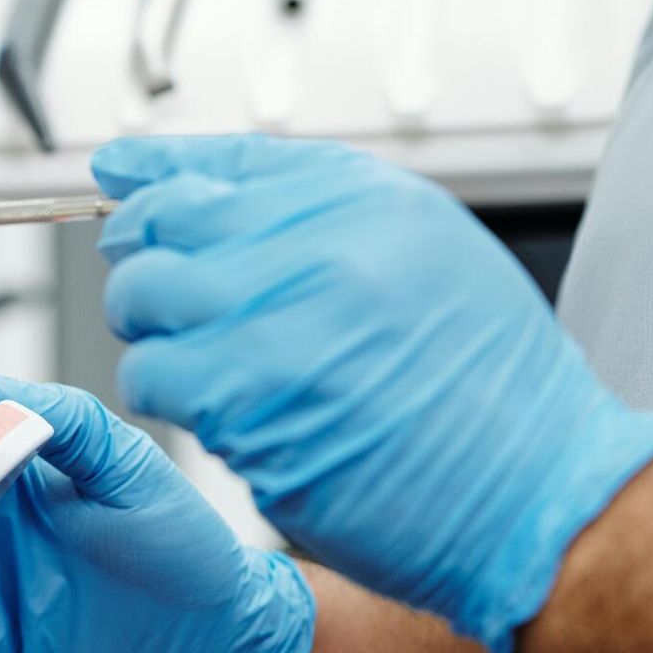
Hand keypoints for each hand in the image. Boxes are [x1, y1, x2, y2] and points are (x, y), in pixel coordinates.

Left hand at [94, 135, 652, 652]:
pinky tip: (223, 411)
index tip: (116, 179)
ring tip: (214, 364)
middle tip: (172, 300)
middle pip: (158, 226)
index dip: (152, 176)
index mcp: (360, 199)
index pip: (214, 163)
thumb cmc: (488, 385)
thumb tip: (198, 182)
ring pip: (140, 303)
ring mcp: (272, 324)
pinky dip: (169, 395)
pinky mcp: (243, 402)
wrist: (537, 488)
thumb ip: (312, 213)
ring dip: (157, 334)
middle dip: (148, 260)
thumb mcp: (423, 250)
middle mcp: (312, 248)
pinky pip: (153, 378)